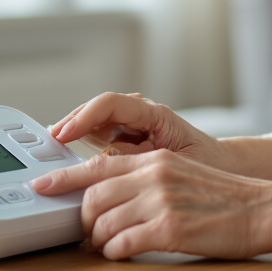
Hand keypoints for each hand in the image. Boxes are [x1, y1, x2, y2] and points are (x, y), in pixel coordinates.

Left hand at [31, 149, 271, 259]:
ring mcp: (161, 201)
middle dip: (82, 221)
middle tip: (87, 234)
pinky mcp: (170, 229)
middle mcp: (154, 175)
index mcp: (156, 159)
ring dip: (100, 242)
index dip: (63, 177)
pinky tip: (126, 253)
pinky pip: (123, 244)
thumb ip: (149, 177)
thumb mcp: (183, 173)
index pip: (97, 165)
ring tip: (111, 247)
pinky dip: (117, 253)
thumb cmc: (228, 197)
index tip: (41, 185)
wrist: (265, 209)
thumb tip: (113, 195)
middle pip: (92, 197)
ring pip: (103, 223)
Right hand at [48, 92, 226, 169]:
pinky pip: (99, 134)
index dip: (86, 116)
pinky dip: (82, 140)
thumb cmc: (205, 163)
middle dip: (72, 121)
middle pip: (97, 108)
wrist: (220, 167)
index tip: (67, 133)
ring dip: (74, 129)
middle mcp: (140, 115)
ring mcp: (132, 125)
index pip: (111, 103)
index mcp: (154, 114)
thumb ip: (141, 158)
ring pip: (95, 119)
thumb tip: (107, 157)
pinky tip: (67, 150)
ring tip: (53, 143)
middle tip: (51, 139)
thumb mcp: (173, 163)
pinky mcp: (127, 139)